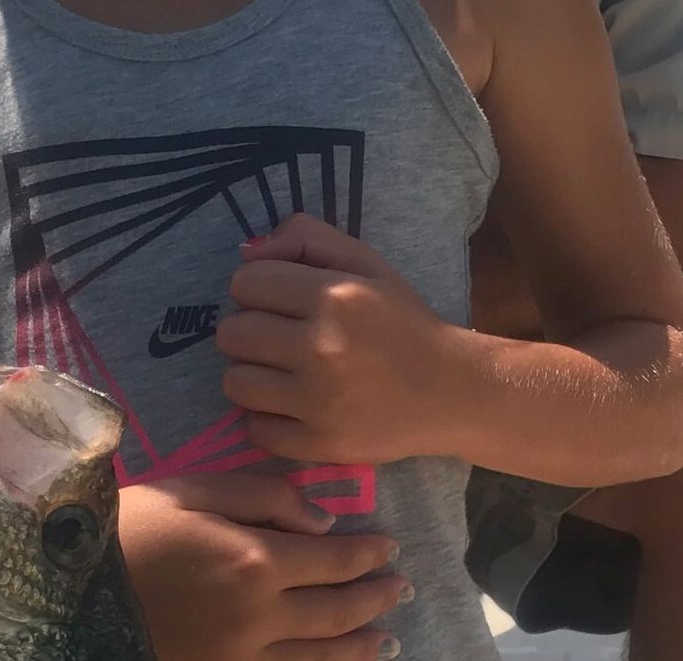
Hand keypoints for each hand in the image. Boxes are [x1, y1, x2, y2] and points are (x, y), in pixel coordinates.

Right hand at [119, 473, 406, 660]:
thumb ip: (263, 496)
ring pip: (321, 653)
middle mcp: (260, 614)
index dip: (365, 553)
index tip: (389, 544)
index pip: (331, 559)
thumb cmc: (135, 524)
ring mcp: (244, 653)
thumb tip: (324, 520)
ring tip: (388, 631)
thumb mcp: (194, 489)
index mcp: (254, 558)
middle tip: (400, 584)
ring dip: (361, 640)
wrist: (78, 585)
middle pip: (335, 609)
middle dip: (374, 595)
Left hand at [220, 214, 467, 465]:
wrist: (451, 392)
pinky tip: (293, 406)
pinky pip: (255, 430)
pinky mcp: (321, 445)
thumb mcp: (364, 261)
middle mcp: (320, 347)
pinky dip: (267, 419)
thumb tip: (246, 251)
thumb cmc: (402, 321)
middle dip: (248, 331)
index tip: (276, 300)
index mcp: (332, 296)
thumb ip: (305, 238)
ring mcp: (319, 402)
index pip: (245, 283)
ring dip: (250, 375)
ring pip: (234, 383)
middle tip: (277, 338)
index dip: (254, 288)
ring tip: (280, 373)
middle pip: (231, 334)